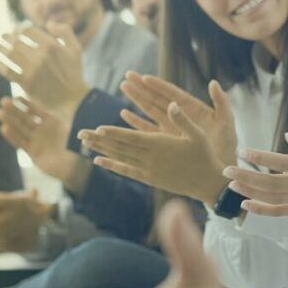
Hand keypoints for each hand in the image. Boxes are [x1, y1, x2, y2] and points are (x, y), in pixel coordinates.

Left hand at [0, 22, 90, 118]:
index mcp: (51, 45)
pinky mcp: (26, 83)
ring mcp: (32, 70)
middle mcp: (40, 56)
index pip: (27, 30)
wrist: (73, 99)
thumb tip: (48, 23)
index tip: (16, 30)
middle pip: (16, 41)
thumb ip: (65, 31)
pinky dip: (0, 65)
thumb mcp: (76, 49)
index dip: (19, 28)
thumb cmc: (74, 73)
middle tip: (3, 36)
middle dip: (7, 37)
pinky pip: (7, 71)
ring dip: (1, 48)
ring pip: (10, 55)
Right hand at [0, 96, 88, 191]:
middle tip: (2, 101)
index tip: (16, 97)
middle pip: (25, 118)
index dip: (27, 104)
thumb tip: (66, 107)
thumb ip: (68, 123)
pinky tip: (4, 128)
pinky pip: (21, 143)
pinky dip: (12, 136)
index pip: (37, 111)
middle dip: (14, 110)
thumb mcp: (73, 132)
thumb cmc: (76, 149)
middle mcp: (42, 131)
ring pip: (20, 129)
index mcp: (53, 122)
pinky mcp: (32, 152)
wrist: (74, 168)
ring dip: (9, 121)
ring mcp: (36, 141)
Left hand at [79, 102, 229, 204]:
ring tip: (85, 144)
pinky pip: (127, 171)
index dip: (113, 133)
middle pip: (120, 148)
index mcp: (160, 144)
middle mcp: (150, 158)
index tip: (97, 129)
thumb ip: (182, 119)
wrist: (207, 183)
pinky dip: (112, 166)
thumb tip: (171, 103)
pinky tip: (99, 161)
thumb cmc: (204, 155)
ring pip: (120, 158)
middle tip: (80, 133)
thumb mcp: (197, 134)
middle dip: (99, 140)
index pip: (131, 138)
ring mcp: (149, 170)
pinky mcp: (150, 179)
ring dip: (101, 151)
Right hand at [120, 72, 237, 167]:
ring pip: (150, 110)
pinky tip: (125, 113)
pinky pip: (147, 129)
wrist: (221, 171)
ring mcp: (172, 128)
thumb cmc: (226, 146)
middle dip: (143, 87)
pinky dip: (136, 121)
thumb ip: (221, 103)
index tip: (144, 77)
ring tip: (124, 86)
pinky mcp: (166, 142)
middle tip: (127, 75)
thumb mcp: (226, 123)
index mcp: (193, 109)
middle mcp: (180, 116)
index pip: (172, 94)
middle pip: (158, 98)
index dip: (158, 85)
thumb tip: (214, 82)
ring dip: (137, 99)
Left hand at [225, 131, 287, 225]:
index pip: (274, 160)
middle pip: (264, 181)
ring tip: (231, 185)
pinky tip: (246, 206)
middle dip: (243, 175)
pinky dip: (261, 210)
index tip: (243, 151)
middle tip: (226, 170)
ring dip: (247, 191)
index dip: (256, 156)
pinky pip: (278, 211)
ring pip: (268, 196)